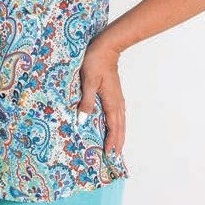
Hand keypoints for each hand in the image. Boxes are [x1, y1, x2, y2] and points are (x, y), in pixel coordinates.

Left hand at [77, 37, 125, 158]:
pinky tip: (115, 125)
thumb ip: (86, 101)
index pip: (113, 127)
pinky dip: (118, 124)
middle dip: (118, 142)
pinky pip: (118, 114)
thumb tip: (83, 121)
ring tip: (117, 146)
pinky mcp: (115, 93)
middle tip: (115, 157)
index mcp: (111, 101)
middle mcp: (117, 102)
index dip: (111, 141)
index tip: (109, 154)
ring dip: (119, 134)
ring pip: (121, 121)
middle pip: (120, 127)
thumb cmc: (95, 61)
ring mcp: (117, 97)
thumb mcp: (88, 81)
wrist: (106, 46)